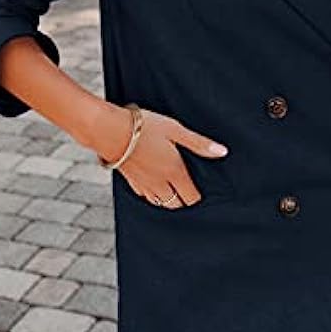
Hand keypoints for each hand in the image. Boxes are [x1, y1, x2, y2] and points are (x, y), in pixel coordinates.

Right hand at [99, 105, 227, 208]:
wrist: (108, 130)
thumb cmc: (143, 127)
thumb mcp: (175, 130)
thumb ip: (199, 143)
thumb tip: (222, 152)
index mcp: (174, 172)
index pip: (191, 197)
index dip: (197, 196)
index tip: (201, 188)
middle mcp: (159, 183)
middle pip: (176, 204)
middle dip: (183, 200)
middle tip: (188, 189)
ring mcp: (143, 184)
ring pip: (160, 202)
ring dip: (168, 199)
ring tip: (173, 188)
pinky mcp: (130, 181)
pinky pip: (144, 196)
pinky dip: (152, 194)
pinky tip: (153, 183)